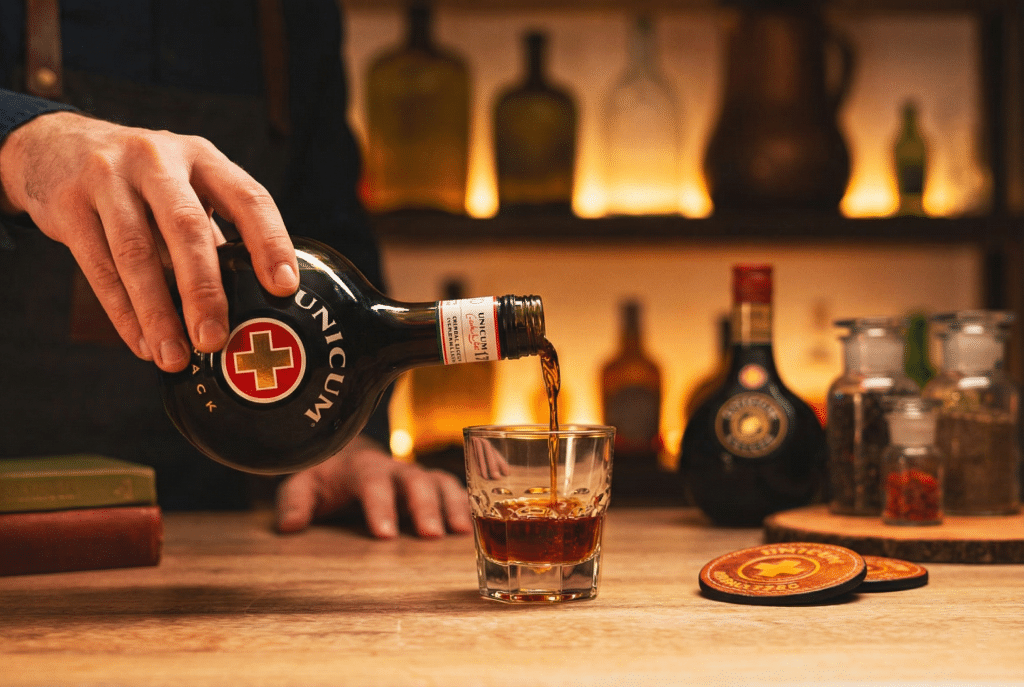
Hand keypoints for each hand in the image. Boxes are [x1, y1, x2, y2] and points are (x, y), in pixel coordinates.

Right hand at [0, 111, 299, 370]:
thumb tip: (252, 302)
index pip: (247, 197)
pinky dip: (123, 313)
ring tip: (175, 357)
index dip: (269, 242)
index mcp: (201, 156)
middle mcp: (157, 159)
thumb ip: (212, 231)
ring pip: (136, 253)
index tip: (284, 287)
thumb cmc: (141, 180)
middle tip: (215, 339)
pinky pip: (99, 268)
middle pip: (186, 227)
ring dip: (157, 312)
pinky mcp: (68, 204)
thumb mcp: (184, 184)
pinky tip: (143, 344)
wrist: (52, 144)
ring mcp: (108, 177)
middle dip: (203, 289)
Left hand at [275, 435, 472, 538]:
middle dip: (424, 506)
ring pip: (440, 482)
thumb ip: (295, 500)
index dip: (380, 506)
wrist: (347, 453)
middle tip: (431, 535)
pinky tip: (479, 527)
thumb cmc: (324, 476)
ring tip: (462, 533)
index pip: (372, 482)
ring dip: (453, 505)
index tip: (384, 535)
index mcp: (362, 467)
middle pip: (414, 480)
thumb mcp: (302, 483)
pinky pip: (454, 490)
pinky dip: (468, 504)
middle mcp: (394, 468)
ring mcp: (416, 476)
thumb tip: (289, 526)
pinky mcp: (432, 486)